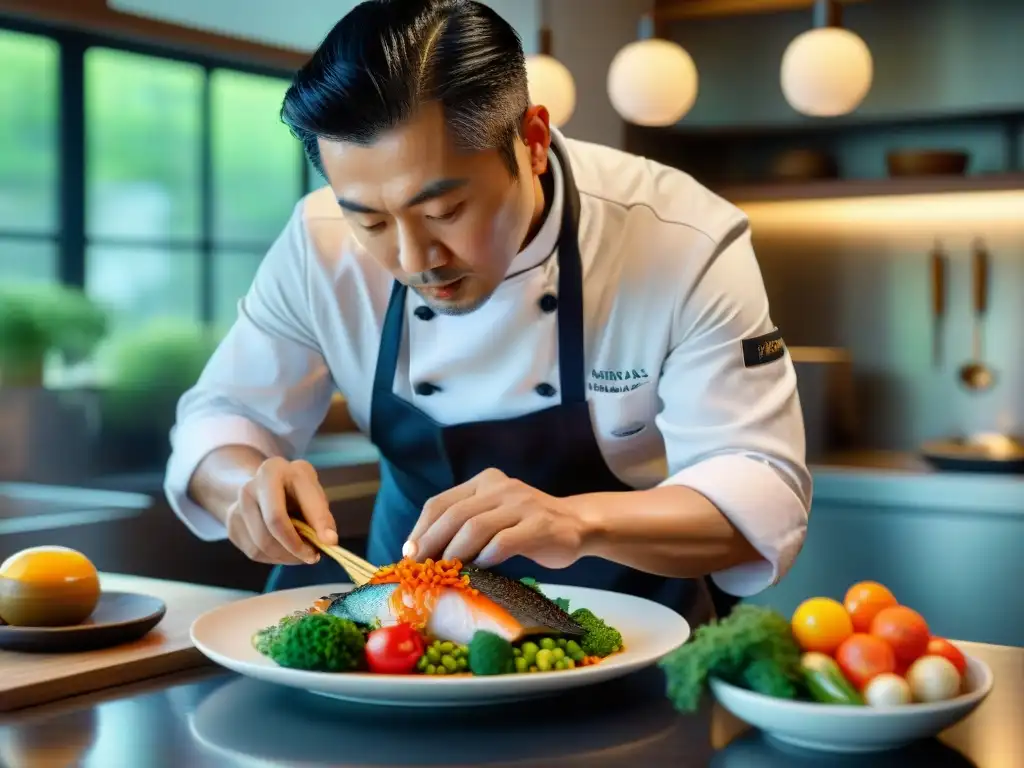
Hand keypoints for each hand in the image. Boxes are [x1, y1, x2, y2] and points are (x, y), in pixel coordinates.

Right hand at [223, 457, 336, 564]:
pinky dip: (274, 557)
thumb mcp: (311, 492)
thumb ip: (321, 514)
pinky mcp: (231, 526)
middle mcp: (250, 486)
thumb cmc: (294, 490)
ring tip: (301, 553)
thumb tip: (329, 542)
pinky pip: (254, 552)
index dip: (314, 523)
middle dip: (296, 546)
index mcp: (273, 470)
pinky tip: (285, 549)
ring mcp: (236, 506)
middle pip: (273, 524)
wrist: (261, 487)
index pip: (295, 498)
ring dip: (286, 556)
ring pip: (262, 545)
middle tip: (313, 556)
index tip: (330, 543)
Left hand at [405, 469, 588, 569]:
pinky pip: (503, 542)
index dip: (421, 529)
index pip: (441, 503)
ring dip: (455, 553)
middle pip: (454, 515)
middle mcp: (501, 487)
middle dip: (432, 543)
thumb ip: (466, 525)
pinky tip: (479, 570)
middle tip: (420, 568)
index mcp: (484, 481)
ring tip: (446, 573)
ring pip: (476, 527)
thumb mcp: (495, 516)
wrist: (578, 524)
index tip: (409, 554)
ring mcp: (522, 504)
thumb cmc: (527, 527)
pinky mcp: (540, 525)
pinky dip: (486, 558)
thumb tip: (424, 555)